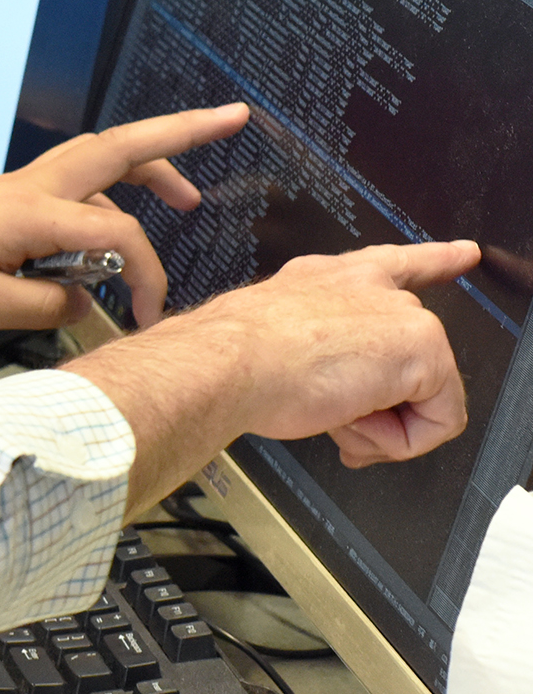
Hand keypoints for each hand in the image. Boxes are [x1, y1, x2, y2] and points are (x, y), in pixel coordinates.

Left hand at [0, 104, 248, 336]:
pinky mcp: (0, 202)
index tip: (151, 320)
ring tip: (185, 192)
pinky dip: (105, 196)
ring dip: (147, 165)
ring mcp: (15, 190)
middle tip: (235, 118)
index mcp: (30, 212)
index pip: (119, 239)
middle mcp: (29, 189)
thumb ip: (43, 306)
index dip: (148, 279)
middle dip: (182, 132)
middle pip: (119, 146)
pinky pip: (69, 187)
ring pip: (96, 161)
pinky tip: (109, 230)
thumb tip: (88, 302)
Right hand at [178, 242, 471, 463]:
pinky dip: (401, 440)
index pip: (395, 264)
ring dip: (382, 424)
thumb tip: (339, 396)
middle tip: (338, 420)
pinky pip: (438, 421)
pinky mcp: (423, 348)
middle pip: (410, 357)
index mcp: (329, 278)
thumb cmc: (236, 354)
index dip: (435, 259)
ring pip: (422, 395)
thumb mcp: (276, 337)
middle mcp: (369, 287)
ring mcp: (402, 314)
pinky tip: (355, 422)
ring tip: (335, 417)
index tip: (464, 253)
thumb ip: (319, 349)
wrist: (229, 362)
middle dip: (380, 405)